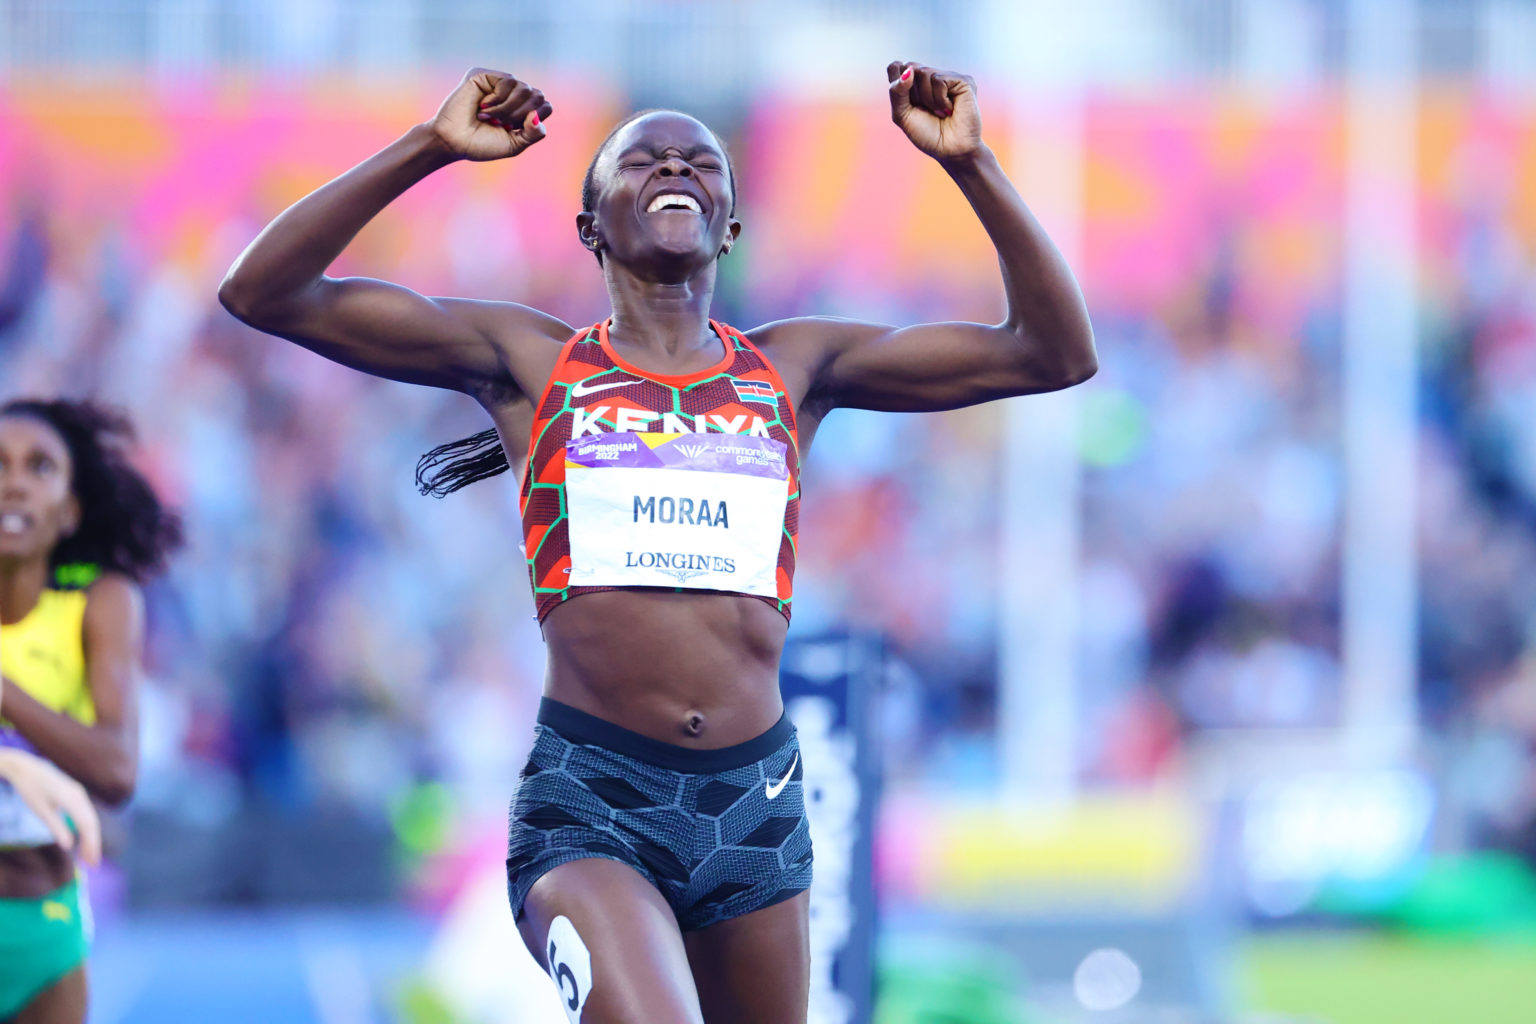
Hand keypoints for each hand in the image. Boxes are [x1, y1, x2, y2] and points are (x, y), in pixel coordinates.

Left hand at [0, 748, 101, 865]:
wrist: (26, 767)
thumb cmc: (30, 788)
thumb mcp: (40, 810)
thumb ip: (56, 827)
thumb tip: (69, 846)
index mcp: (72, 799)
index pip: (88, 825)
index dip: (92, 844)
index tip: (91, 862)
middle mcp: (80, 795)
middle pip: (92, 822)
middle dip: (94, 843)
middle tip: (92, 864)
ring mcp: (79, 793)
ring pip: (90, 818)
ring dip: (91, 837)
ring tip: (88, 855)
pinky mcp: (76, 793)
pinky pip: (86, 812)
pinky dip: (86, 827)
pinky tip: (83, 838)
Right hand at [428, 67, 552, 161]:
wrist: (454, 142)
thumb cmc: (482, 144)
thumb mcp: (515, 144)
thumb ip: (533, 133)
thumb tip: (536, 115)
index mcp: (522, 109)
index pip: (545, 106)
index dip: (534, 120)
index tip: (513, 130)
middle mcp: (513, 94)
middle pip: (538, 95)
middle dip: (520, 115)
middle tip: (500, 124)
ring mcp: (499, 83)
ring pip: (524, 89)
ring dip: (507, 110)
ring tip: (488, 118)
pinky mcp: (485, 75)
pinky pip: (508, 81)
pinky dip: (497, 100)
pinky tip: (482, 107)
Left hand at [887, 62, 982, 162]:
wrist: (950, 151)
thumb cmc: (927, 135)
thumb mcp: (902, 115)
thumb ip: (896, 92)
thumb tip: (909, 70)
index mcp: (914, 82)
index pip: (895, 66)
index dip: (897, 85)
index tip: (909, 105)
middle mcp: (931, 76)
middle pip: (908, 66)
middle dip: (912, 93)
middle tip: (926, 109)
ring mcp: (947, 77)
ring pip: (923, 72)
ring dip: (927, 99)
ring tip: (939, 111)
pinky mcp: (963, 80)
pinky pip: (939, 79)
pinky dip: (940, 99)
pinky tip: (950, 109)